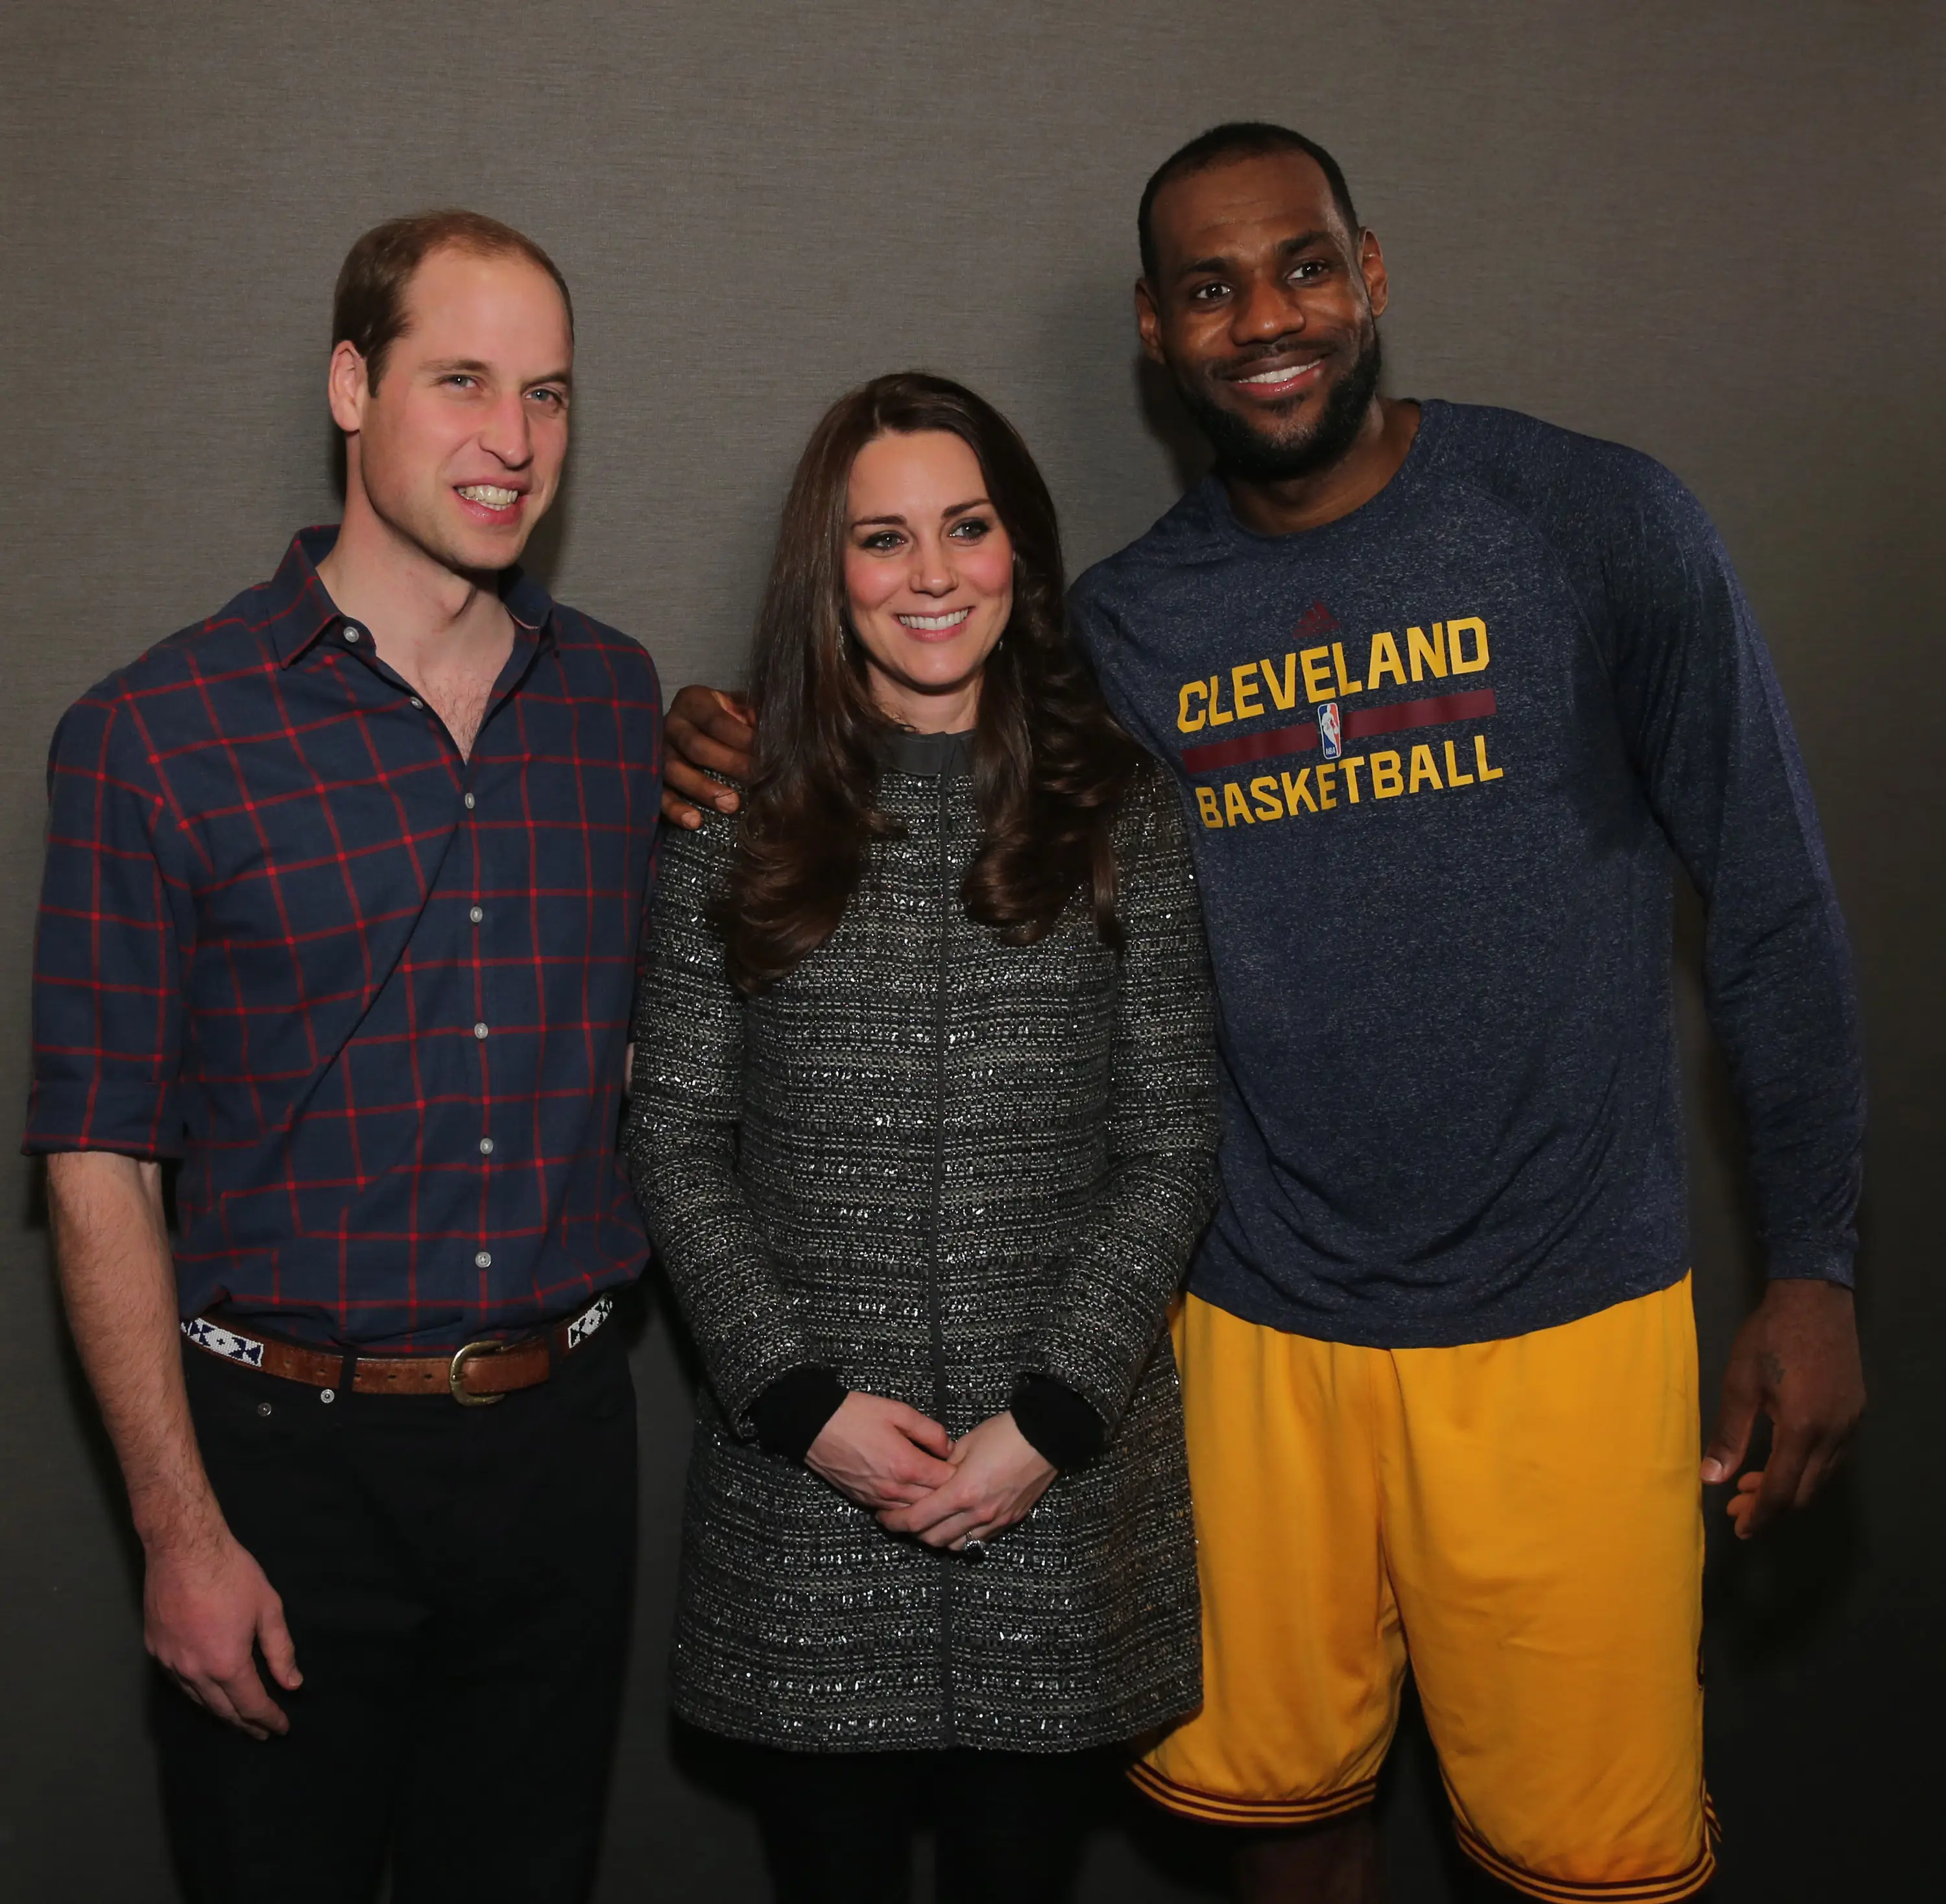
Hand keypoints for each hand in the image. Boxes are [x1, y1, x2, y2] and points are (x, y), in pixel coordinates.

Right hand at [144, 1527, 301, 1738]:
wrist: (184, 1550)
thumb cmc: (232, 1574)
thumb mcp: (268, 1608)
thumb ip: (280, 1650)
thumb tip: (292, 1683)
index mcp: (226, 1663)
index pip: (251, 1704)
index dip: (268, 1719)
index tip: (281, 1729)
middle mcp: (195, 1671)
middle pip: (222, 1709)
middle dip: (245, 1724)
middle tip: (261, 1733)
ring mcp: (170, 1662)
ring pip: (197, 1700)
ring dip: (219, 1712)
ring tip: (237, 1719)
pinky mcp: (155, 1650)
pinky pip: (178, 1683)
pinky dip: (195, 1694)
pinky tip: (204, 1693)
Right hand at [662, 685, 754, 827]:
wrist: (701, 732)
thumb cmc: (729, 721)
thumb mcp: (740, 710)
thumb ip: (752, 716)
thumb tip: (767, 730)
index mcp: (693, 702)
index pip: (716, 720)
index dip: (741, 737)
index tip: (764, 752)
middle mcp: (671, 724)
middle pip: (695, 746)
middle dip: (728, 763)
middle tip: (753, 777)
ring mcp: (658, 752)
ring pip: (674, 770)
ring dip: (703, 789)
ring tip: (730, 805)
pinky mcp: (652, 777)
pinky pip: (659, 794)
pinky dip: (675, 808)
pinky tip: (695, 821)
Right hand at [806, 1392, 953, 1511]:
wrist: (814, 1426)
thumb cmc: (856, 1414)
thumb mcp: (899, 1411)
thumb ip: (930, 1431)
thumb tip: (949, 1448)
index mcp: (907, 1465)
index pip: (947, 1482)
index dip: (960, 1475)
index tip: (966, 1467)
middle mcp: (894, 1488)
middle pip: (933, 1503)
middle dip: (948, 1495)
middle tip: (957, 1482)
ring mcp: (877, 1498)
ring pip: (913, 1513)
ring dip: (927, 1505)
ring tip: (937, 1492)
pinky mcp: (863, 1501)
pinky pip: (892, 1512)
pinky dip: (906, 1509)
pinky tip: (912, 1497)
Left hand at [877, 1411, 1055, 1550]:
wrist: (1045, 1437)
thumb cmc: (1004, 1434)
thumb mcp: (966, 1444)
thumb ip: (943, 1466)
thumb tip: (929, 1477)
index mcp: (962, 1492)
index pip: (918, 1519)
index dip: (896, 1522)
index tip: (884, 1518)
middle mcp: (977, 1513)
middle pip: (933, 1538)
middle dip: (913, 1532)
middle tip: (901, 1520)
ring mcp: (995, 1520)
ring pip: (956, 1545)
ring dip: (938, 1538)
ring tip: (928, 1523)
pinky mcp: (1009, 1521)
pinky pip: (978, 1539)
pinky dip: (962, 1536)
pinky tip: (956, 1522)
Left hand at [1703, 1278, 1863, 1539]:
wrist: (1815, 1299)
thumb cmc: (1769, 1337)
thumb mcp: (1739, 1383)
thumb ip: (1729, 1434)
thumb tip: (1711, 1477)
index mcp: (1803, 1429)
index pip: (1782, 1489)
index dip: (1759, 1514)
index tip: (1740, 1528)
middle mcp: (1835, 1434)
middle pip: (1806, 1491)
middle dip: (1770, 1506)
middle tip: (1737, 1507)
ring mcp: (1851, 1425)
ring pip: (1822, 1477)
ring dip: (1789, 1488)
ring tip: (1751, 1484)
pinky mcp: (1856, 1412)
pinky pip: (1834, 1458)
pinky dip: (1807, 1469)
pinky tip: (1782, 1460)